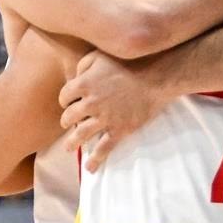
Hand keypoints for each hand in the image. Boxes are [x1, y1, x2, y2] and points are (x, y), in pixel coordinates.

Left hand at [59, 50, 176, 168]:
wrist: (158, 75)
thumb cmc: (130, 61)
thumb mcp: (101, 55)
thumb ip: (83, 65)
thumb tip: (75, 77)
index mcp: (83, 84)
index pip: (64, 96)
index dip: (65, 100)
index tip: (68, 103)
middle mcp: (90, 103)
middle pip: (69, 117)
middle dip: (67, 122)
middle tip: (68, 124)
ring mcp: (105, 118)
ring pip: (81, 134)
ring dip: (73, 143)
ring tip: (69, 147)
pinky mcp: (120, 129)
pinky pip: (104, 148)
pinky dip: (95, 159)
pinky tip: (90, 168)